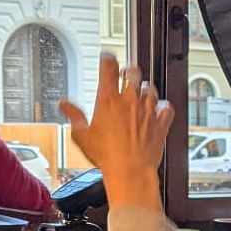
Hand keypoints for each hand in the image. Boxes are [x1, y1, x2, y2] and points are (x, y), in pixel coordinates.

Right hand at [59, 54, 172, 210]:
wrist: (130, 172)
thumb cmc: (106, 157)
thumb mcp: (82, 136)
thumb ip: (74, 116)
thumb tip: (64, 105)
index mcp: (109, 100)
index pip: (109, 66)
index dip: (108, 59)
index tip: (107, 59)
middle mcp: (130, 101)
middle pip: (133, 72)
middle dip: (129, 71)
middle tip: (125, 75)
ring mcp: (147, 111)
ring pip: (150, 88)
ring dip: (145, 89)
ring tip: (140, 94)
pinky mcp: (160, 123)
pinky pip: (166, 107)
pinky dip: (163, 106)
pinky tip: (159, 109)